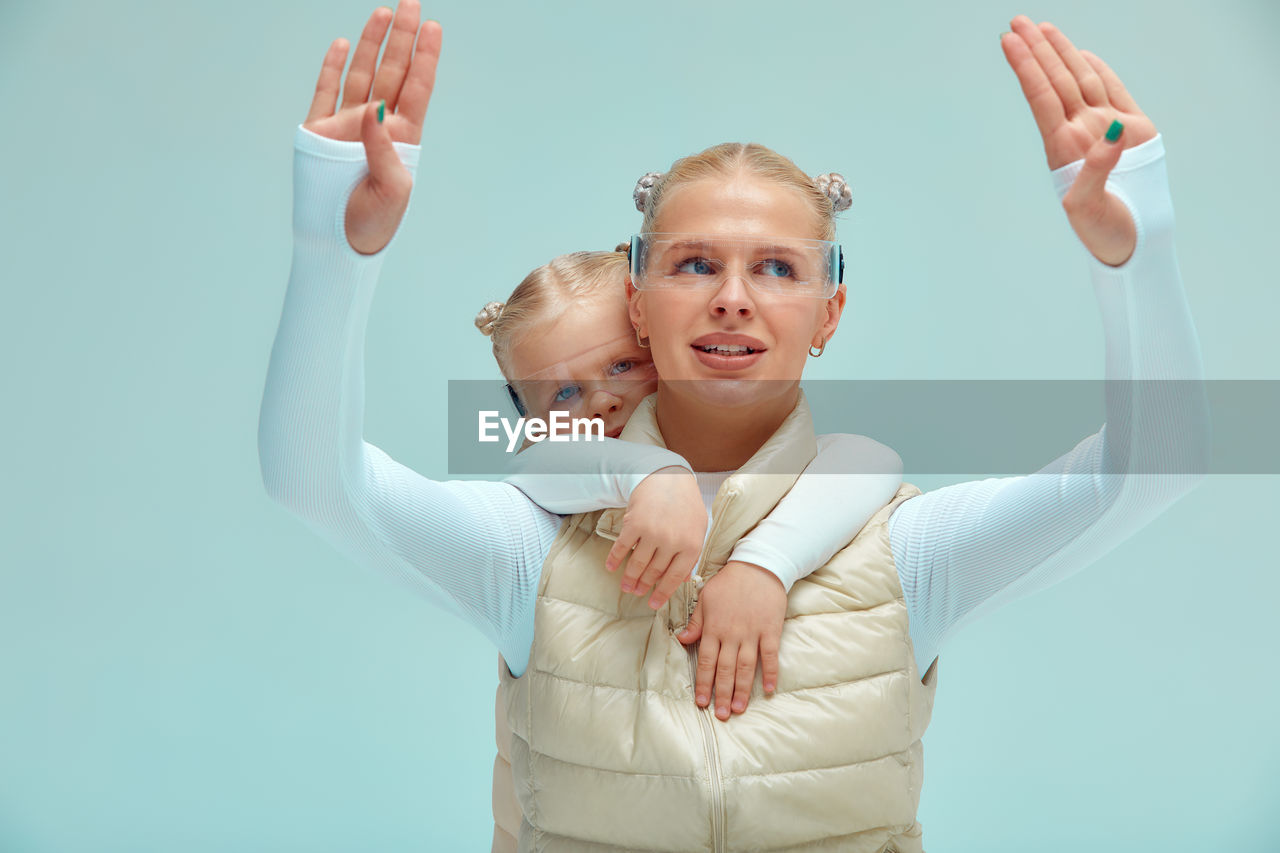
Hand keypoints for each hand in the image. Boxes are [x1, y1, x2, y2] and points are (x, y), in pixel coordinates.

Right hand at [303, 2, 441, 254]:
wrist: (337, 242)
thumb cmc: (374, 222)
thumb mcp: (391, 189)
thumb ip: (384, 147)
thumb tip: (375, 108)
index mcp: (402, 138)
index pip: (417, 88)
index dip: (425, 57)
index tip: (433, 27)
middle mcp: (376, 125)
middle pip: (393, 71)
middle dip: (403, 37)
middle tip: (411, 3)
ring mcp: (347, 125)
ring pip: (362, 74)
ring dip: (372, 43)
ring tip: (384, 12)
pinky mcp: (318, 132)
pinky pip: (325, 91)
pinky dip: (332, 67)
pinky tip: (343, 44)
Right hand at [605, 467, 706, 609]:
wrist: (668, 476)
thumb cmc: (685, 503)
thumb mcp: (698, 528)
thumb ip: (691, 553)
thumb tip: (682, 580)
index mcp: (691, 545)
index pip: (675, 578)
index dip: (662, 594)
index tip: (653, 604)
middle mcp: (672, 542)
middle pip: (654, 572)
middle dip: (643, 586)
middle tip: (636, 593)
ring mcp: (652, 533)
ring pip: (638, 564)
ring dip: (629, 578)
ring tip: (625, 586)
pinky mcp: (634, 524)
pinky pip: (622, 548)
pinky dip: (615, 559)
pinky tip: (611, 567)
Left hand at [678, 561, 786, 720]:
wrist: (758, 566)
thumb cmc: (728, 582)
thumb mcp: (705, 598)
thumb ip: (696, 622)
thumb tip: (682, 640)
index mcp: (713, 627)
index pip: (705, 661)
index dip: (703, 683)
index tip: (701, 702)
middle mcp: (731, 634)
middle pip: (725, 669)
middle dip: (721, 694)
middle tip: (721, 715)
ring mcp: (752, 633)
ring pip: (745, 666)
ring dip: (742, 689)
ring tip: (739, 709)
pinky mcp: (770, 630)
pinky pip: (770, 655)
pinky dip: (770, 672)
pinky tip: (769, 689)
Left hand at [1000, 16, 1156, 265]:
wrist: (1134, 244)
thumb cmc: (1104, 233)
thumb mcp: (1089, 207)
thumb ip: (1096, 170)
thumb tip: (1109, 130)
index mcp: (1064, 148)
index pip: (1041, 97)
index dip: (1026, 67)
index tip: (1009, 40)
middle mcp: (1081, 133)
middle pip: (1055, 81)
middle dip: (1036, 50)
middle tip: (1016, 21)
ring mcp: (1105, 130)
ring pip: (1080, 81)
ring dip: (1061, 54)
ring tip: (1041, 29)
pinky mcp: (1134, 131)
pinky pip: (1112, 91)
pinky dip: (1096, 71)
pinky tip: (1080, 55)